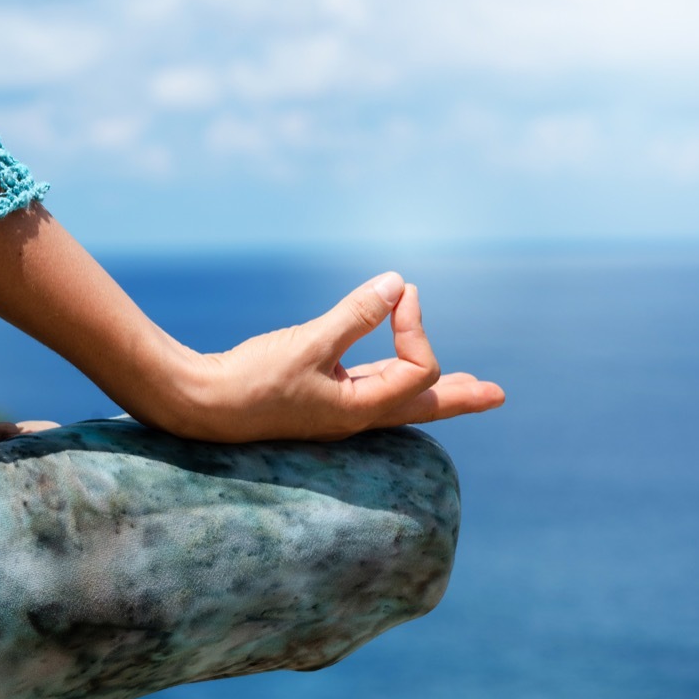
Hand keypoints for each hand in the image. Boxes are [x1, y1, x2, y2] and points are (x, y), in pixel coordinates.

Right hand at [172, 272, 504, 442]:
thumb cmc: (251, 381)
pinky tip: (396, 364)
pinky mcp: (319, 394)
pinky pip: (370, 384)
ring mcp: (338, 407)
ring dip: (435, 386)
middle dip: (462, 396)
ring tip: (468, 386)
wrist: (200, 404)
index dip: (418, 326)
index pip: (420, 369)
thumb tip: (399, 283)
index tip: (399, 293)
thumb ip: (355, 314)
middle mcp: (357, 414)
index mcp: (361, 410)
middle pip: (423, 404)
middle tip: (497, 394)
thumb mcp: (308, 344)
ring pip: (399, 395)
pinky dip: (393, 370)